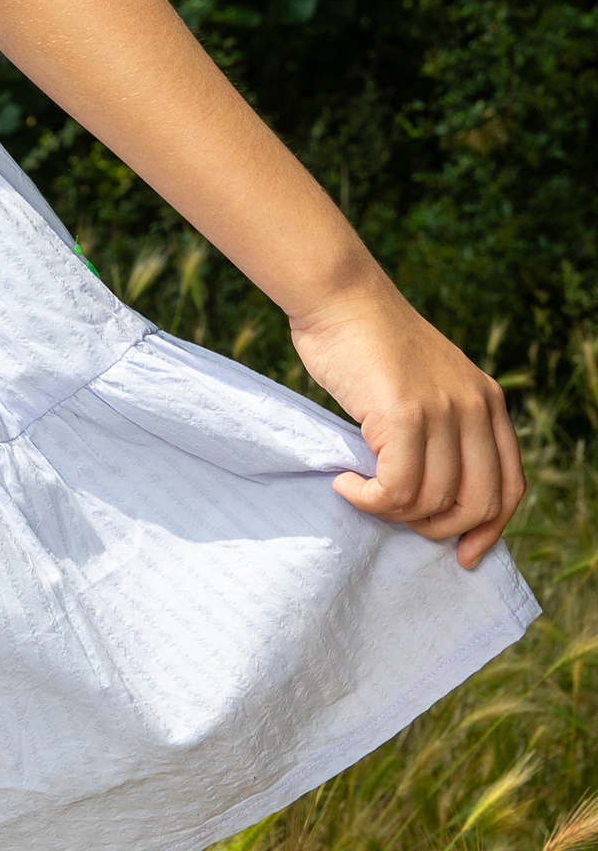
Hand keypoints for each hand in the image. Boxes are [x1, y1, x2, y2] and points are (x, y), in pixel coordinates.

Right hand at [290, 272, 523, 568]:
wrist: (340, 296)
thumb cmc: (369, 344)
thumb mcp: (427, 383)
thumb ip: (443, 428)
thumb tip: (434, 499)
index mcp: (488, 401)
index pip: (510, 486)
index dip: (491, 529)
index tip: (463, 553)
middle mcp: (475, 407)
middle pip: (478, 503)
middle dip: (438, 528)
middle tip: (398, 520)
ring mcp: (442, 411)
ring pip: (432, 500)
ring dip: (392, 512)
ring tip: (361, 491)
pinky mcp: (405, 415)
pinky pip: (396, 488)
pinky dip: (368, 499)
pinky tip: (346, 484)